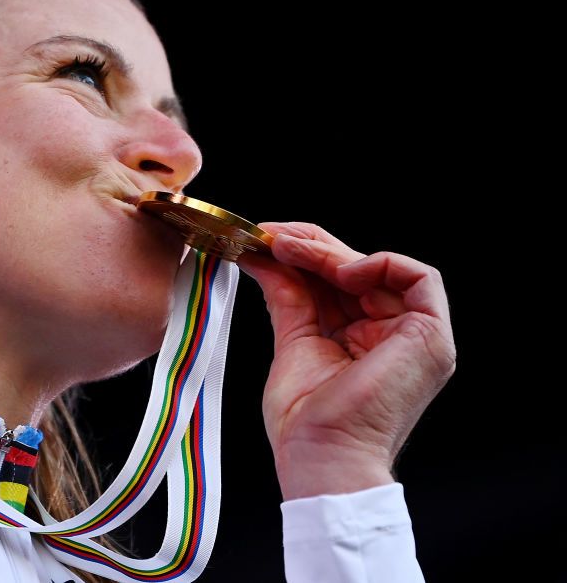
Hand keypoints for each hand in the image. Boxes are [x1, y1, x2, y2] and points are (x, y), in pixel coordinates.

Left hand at [235, 222, 455, 499]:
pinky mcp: (430, 337)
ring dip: (331, 252)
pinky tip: (337, 271)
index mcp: (365, 339)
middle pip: (358, 270)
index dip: (306, 256)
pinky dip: (377, 263)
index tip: (265, 242)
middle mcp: (394, 334)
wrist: (321, 458)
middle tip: (270, 236)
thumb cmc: (306, 423)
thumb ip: (289, 296)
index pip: (339, 282)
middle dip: (312, 246)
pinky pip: (419, 277)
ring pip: (380, 268)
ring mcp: (416, 336)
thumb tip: (265, 257)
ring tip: (289, 248)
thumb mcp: (293, 340)